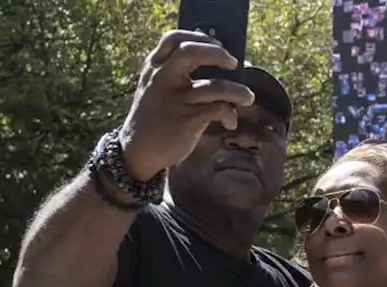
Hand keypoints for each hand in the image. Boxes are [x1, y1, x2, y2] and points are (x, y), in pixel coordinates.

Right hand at [119, 30, 255, 180]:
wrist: (138, 149)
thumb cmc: (154, 117)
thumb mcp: (155, 88)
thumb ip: (174, 74)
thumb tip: (215, 66)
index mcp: (154, 68)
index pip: (173, 39)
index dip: (198, 37)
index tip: (217, 43)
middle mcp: (163, 79)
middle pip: (191, 52)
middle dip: (218, 54)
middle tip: (233, 63)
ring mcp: (177, 99)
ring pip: (216, 86)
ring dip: (239, 91)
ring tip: (247, 97)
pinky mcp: (188, 119)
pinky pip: (219, 109)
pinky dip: (230, 115)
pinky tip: (230, 122)